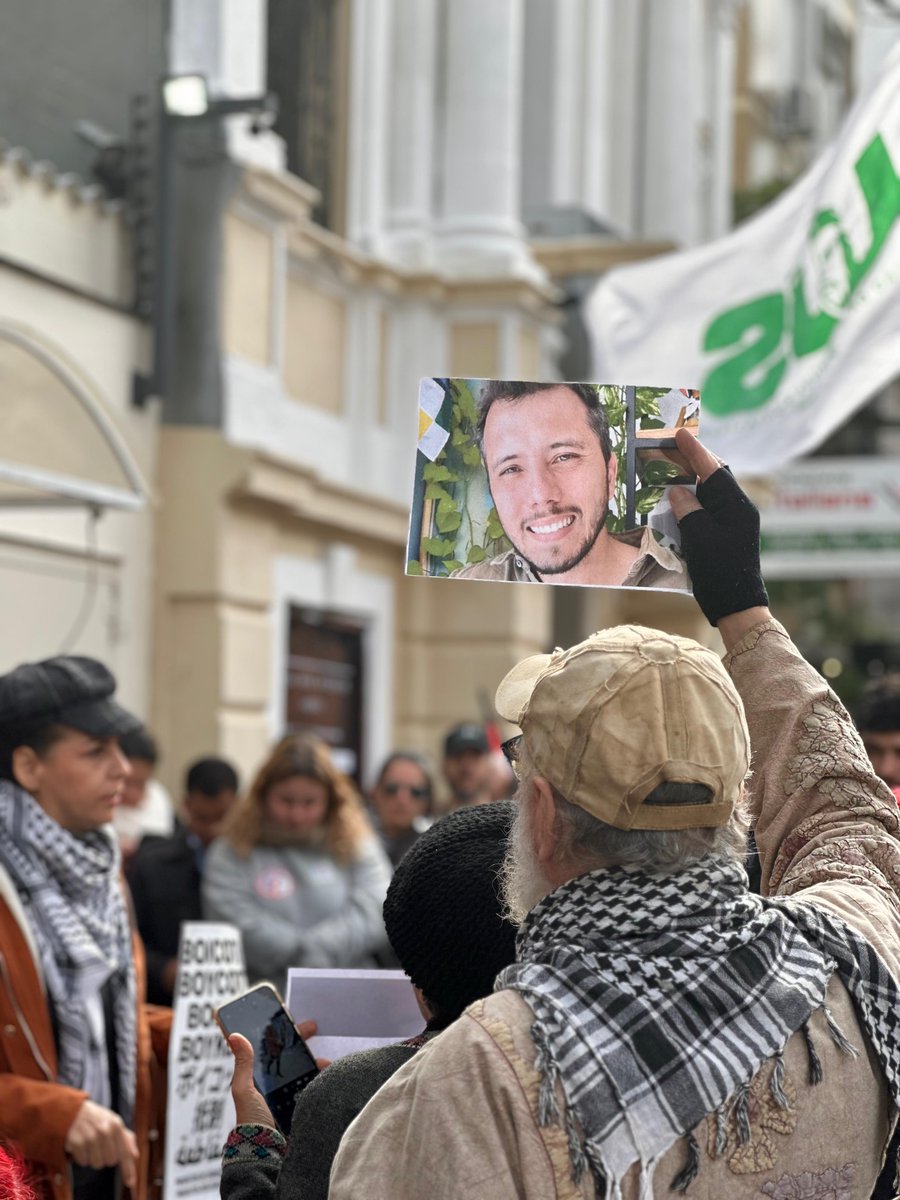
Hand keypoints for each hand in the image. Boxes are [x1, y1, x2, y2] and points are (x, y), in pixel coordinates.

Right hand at [64, 1099, 138, 1188]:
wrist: (70, 1110)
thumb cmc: (94, 1118)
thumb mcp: (112, 1122)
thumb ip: (126, 1138)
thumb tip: (135, 1155)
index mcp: (116, 1124)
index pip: (125, 1152)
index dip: (128, 1169)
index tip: (131, 1183)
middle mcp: (105, 1130)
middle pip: (110, 1161)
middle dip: (105, 1156)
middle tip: (98, 1145)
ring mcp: (91, 1136)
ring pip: (97, 1164)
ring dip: (92, 1158)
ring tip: (88, 1144)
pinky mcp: (77, 1142)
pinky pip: (83, 1162)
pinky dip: (81, 1157)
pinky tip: (80, 1145)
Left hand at [228, 1020, 326, 1129]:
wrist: (265, 1150)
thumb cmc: (251, 1120)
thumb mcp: (244, 1089)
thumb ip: (242, 1063)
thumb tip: (234, 1035)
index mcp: (259, 1077)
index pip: (271, 1049)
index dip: (280, 1034)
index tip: (290, 1020)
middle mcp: (273, 1083)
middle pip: (289, 1055)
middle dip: (301, 1041)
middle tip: (313, 1026)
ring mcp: (288, 1093)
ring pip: (304, 1069)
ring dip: (315, 1062)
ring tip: (325, 1062)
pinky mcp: (300, 1104)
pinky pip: (313, 1086)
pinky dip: (322, 1079)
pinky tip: (329, 1076)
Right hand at [669, 429, 769, 632]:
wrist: (736, 605)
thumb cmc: (721, 572)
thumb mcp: (701, 538)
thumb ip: (689, 510)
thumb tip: (678, 491)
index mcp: (738, 507)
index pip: (714, 471)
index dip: (695, 451)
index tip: (680, 433)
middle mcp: (738, 510)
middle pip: (715, 477)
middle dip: (694, 462)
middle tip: (672, 448)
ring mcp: (733, 523)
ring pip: (710, 493)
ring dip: (690, 482)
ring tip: (669, 470)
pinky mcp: (725, 535)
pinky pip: (707, 509)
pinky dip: (691, 502)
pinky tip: (676, 501)